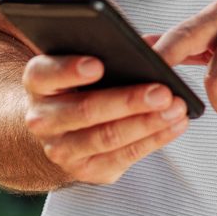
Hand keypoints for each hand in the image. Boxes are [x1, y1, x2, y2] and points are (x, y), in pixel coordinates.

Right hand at [22, 53, 189, 185]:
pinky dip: (154, 140)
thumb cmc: (84, 82)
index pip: (45, 73)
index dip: (69, 70)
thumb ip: (113, 48)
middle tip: (163, 92)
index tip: (98, 65)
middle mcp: (42, 118)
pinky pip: (122, 157)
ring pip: (106, 137)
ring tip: (177, 109)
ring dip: (147, 124)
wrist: (63, 127)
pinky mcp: (85, 170)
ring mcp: (61, 149)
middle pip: (84, 110)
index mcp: (39, 81)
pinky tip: (176, 125)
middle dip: (128, 101)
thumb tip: (153, 45)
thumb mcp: (87, 59)